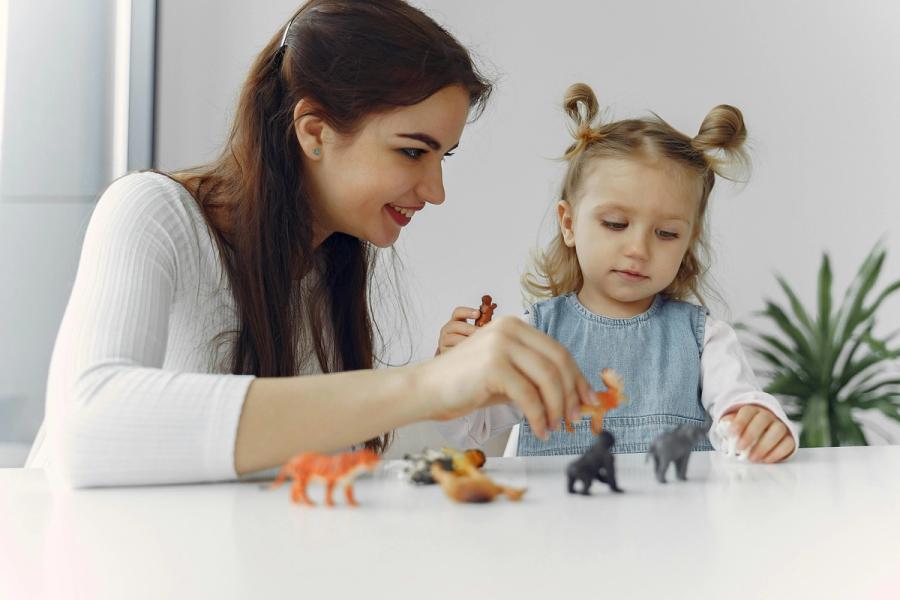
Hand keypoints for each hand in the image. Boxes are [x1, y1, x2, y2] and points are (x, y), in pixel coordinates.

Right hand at [417, 315, 597, 439]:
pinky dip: (539, 416)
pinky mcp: (494, 365)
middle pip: (558, 362)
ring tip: (555, 427)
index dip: (577, 378)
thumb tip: (573, 397)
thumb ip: (534, 378)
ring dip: (557, 408)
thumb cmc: (464, 386)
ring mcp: (501, 344)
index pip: (558, 351)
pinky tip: (539, 429)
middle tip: (575, 419)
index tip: (588, 400)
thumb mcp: (505, 375)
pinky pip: (529, 395)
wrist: (426, 390)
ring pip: (548, 378)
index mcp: (514, 326)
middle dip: (572, 394)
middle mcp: (509, 329)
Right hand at [435, 306, 480, 355]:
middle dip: (468, 328)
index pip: (458, 312)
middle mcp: (447, 329)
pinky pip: (452, 350)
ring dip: (465, 340)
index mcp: (455, 321)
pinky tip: (470, 352)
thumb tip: (493, 325)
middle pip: (455, 325)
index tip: (478, 314)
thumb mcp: (472, 332)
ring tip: (476, 343)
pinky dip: (461, 351)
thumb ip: (479, 326)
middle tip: (479, 332)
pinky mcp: (444, 351)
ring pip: (452, 338)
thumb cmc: (467, 341)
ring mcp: (444, 340)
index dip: (467, 312)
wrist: (456, 357)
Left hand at [720, 405, 794, 462]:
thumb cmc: (744, 431)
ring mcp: (780, 426)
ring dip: (764, 445)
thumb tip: (725, 426)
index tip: (731, 434)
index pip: (747, 411)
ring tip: (753, 458)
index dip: (739, 421)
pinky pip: (788, 442)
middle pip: (763, 419)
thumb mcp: (733, 427)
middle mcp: (768, 416)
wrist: (763, 433)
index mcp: (753, 411)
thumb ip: (728, 426)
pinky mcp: (789, 438)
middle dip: (751, 434)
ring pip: (778, 430)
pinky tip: (766, 460)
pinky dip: (778, 452)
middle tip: (740, 448)